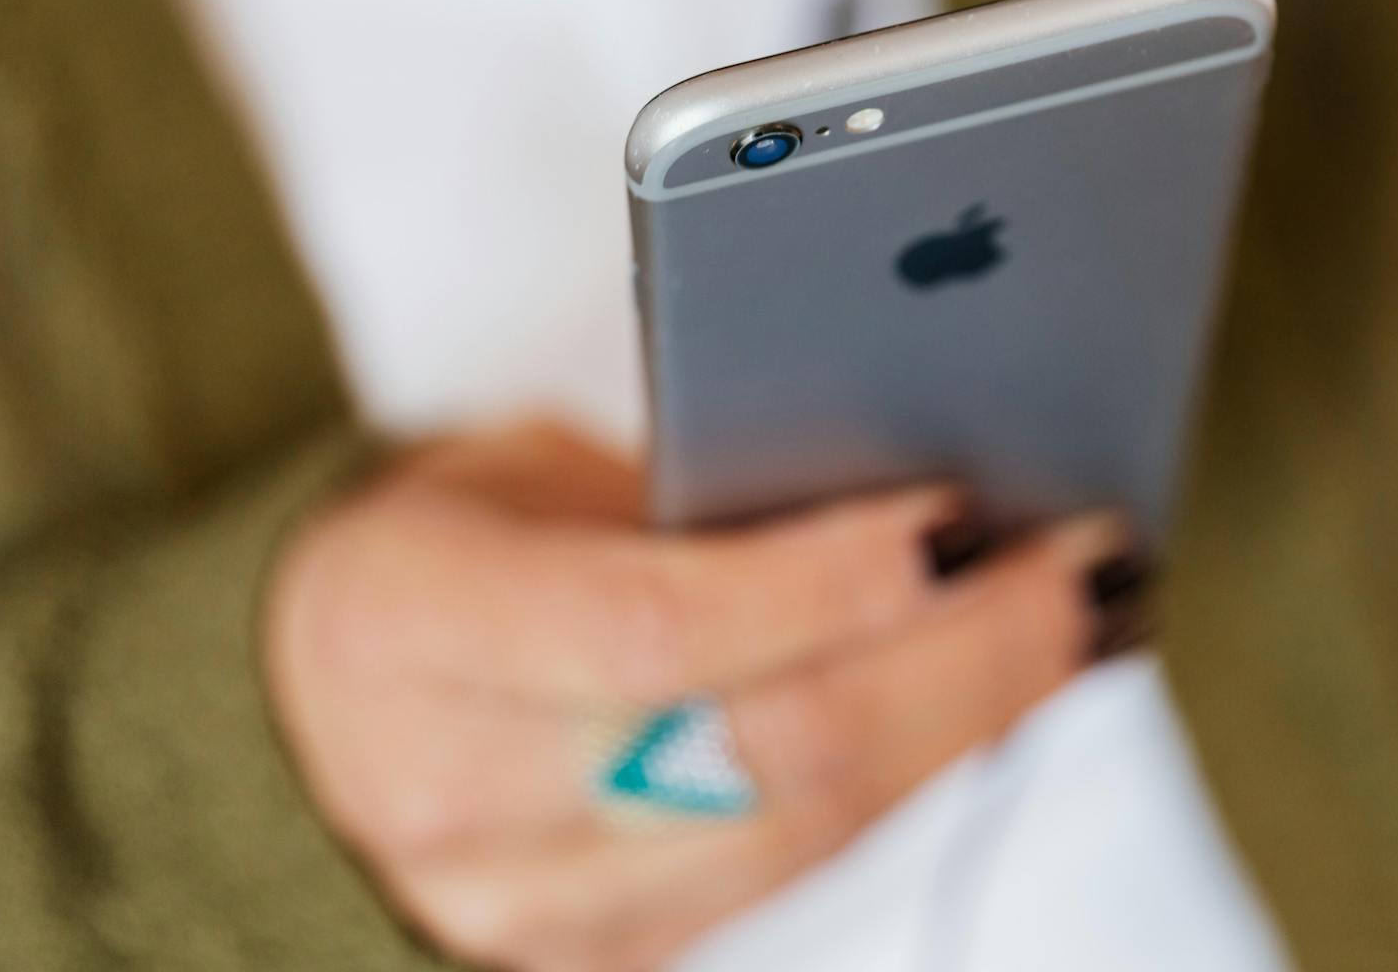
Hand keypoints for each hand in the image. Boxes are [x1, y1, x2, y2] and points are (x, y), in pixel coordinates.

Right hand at [264, 424, 1140, 971]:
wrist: (319, 699)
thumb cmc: (438, 547)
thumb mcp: (514, 475)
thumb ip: (673, 503)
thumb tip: (902, 507)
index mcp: (408, 627)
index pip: (653, 629)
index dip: (823, 581)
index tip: (955, 518)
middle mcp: (460, 797)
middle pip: (763, 760)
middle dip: (956, 663)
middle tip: (1078, 573)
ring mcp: (527, 911)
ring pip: (805, 845)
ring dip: (966, 735)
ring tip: (1076, 639)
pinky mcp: (599, 962)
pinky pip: (793, 888)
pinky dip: (913, 797)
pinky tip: (990, 718)